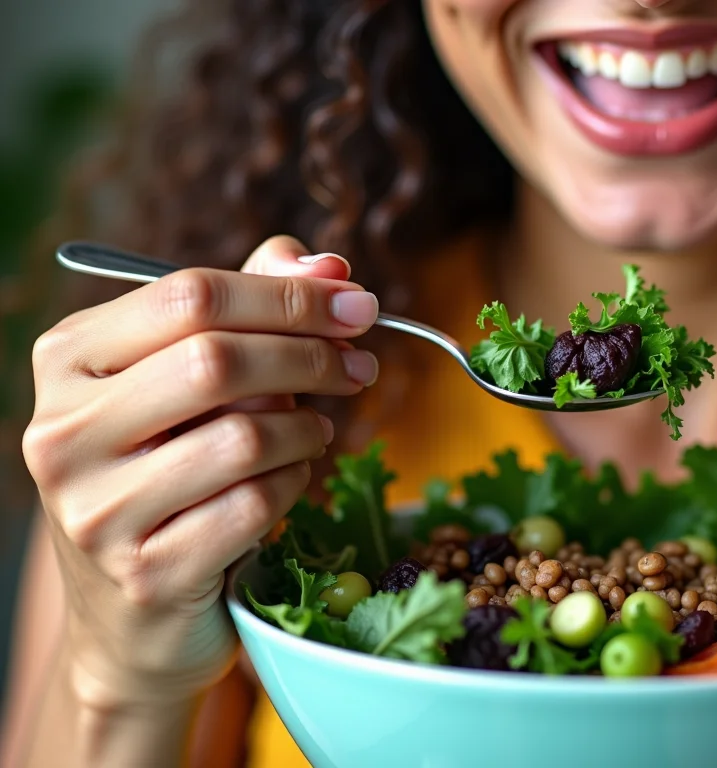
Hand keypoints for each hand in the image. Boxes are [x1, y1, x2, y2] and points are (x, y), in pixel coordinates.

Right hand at [22, 237, 376, 708]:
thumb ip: (254, 310)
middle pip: (216, 360)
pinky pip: (254, 506)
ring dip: (306, 430)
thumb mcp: (194, 380)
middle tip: (358, 367)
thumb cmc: (171, 471)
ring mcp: (96, 509)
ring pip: (243, 437)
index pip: (192, 295)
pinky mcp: (145, 572)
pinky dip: (293, 486)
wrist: (134, 614)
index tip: (357, 304)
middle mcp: (63, 430)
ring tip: (316, 433)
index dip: (289, 294)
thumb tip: (329, 264)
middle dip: (309, 357)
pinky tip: (290, 482)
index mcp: (69, 359)